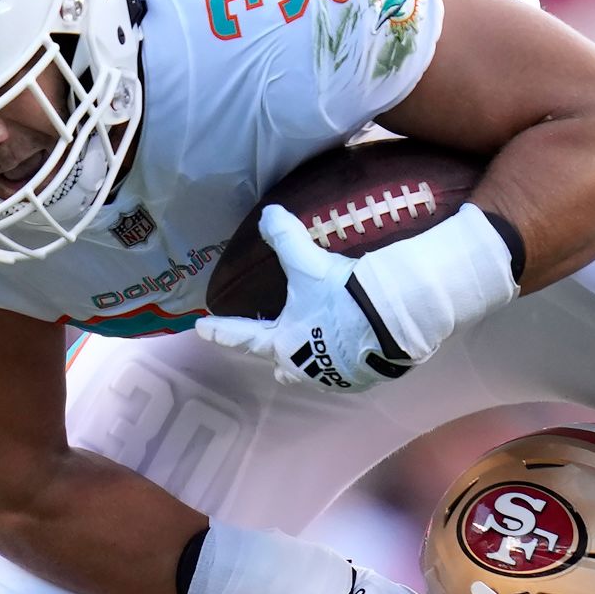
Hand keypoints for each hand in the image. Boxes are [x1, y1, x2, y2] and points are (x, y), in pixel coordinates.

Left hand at [201, 205, 514, 392]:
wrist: (393, 318)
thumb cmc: (339, 295)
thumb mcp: (308, 264)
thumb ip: (285, 238)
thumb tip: (268, 214)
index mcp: (283, 342)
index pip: (242, 336)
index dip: (221, 331)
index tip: (201, 329)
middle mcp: (305, 366)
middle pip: (281, 365)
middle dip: (276, 357)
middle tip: (272, 349)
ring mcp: (335, 377)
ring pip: (314, 372)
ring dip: (311, 361)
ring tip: (316, 348)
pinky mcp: (364, 379)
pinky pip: (347, 371)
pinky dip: (344, 360)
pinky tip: (352, 347)